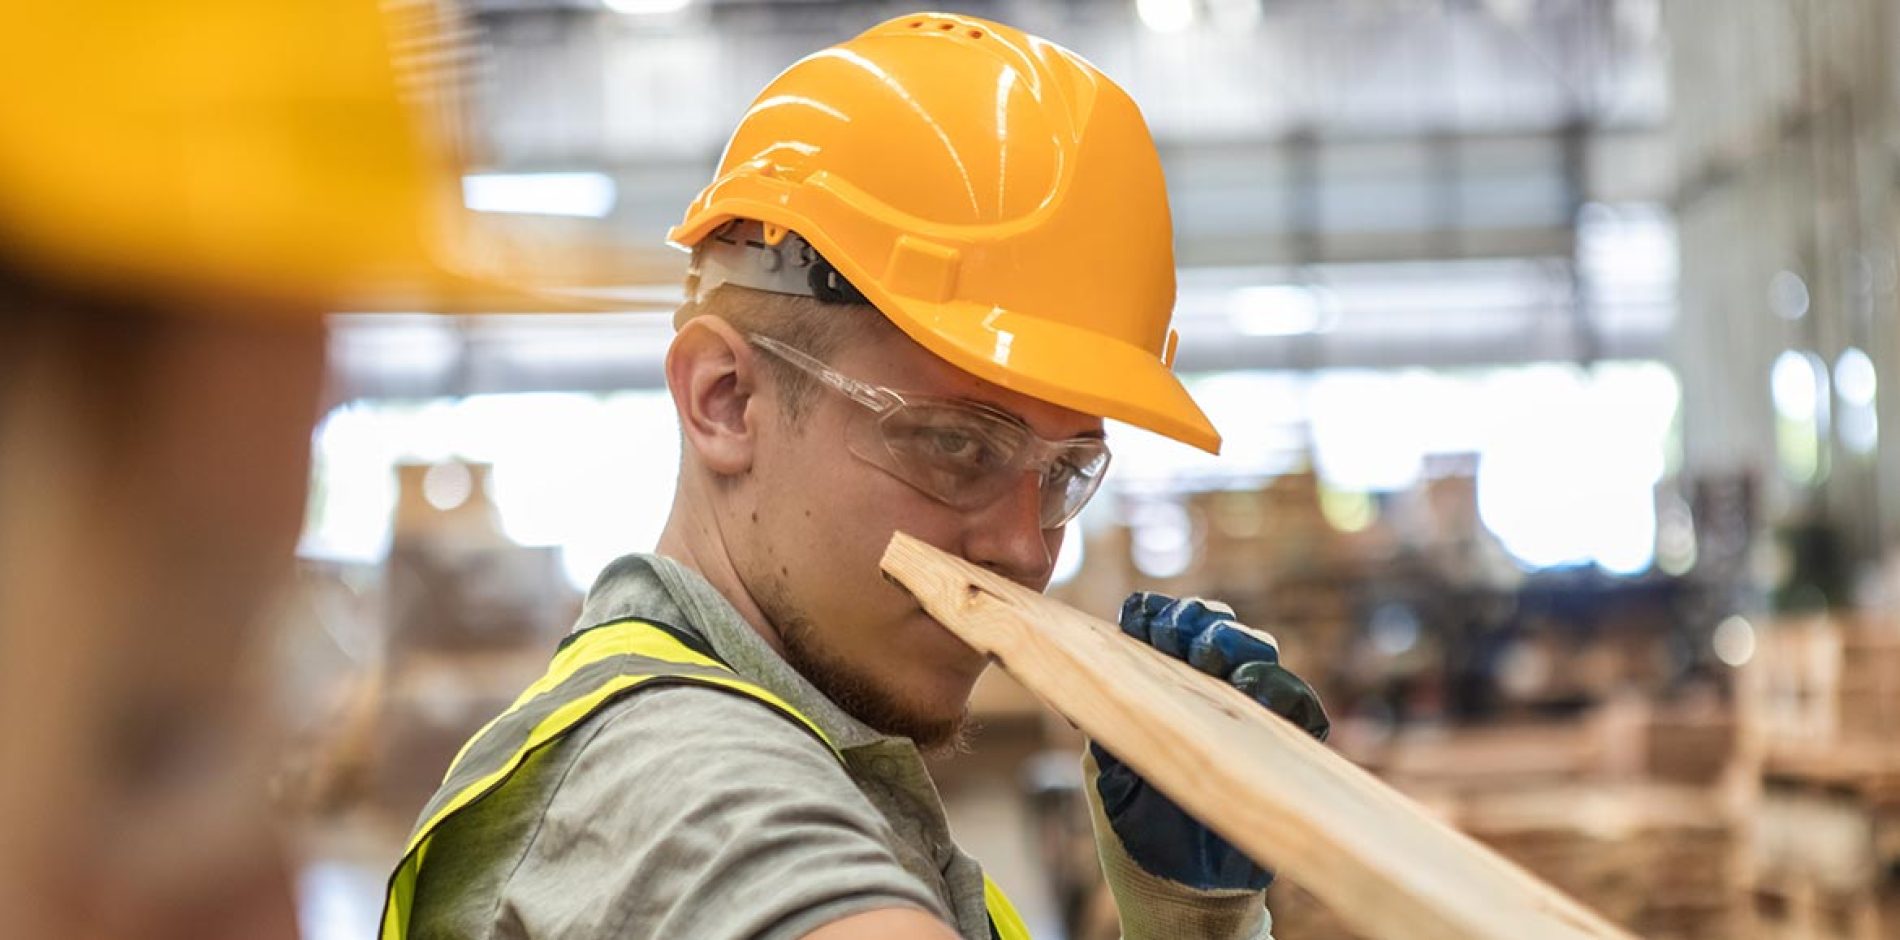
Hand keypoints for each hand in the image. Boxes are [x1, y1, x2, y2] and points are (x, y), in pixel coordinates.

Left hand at [1090, 592, 1329, 891]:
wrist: (1176, 889)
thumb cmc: (1138, 827)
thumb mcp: (1107, 768)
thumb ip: (1105, 720)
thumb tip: (1079, 677)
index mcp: (1164, 688)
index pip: (1168, 629)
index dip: (1157, 613)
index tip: (1138, 613)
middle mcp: (1210, 693)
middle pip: (1217, 628)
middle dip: (1196, 619)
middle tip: (1175, 631)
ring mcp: (1251, 716)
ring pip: (1259, 653)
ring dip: (1234, 640)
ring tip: (1209, 652)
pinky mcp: (1286, 746)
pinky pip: (1297, 702)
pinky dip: (1277, 685)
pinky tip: (1248, 683)